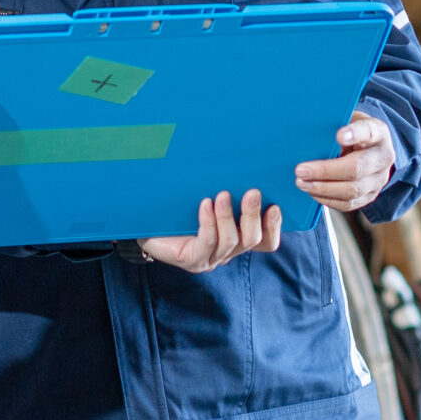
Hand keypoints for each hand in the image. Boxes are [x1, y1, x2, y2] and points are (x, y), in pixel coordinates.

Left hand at [140, 189, 280, 272]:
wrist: (145, 225)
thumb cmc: (179, 210)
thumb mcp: (206, 197)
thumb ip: (226, 188)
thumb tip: (241, 159)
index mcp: (236, 237)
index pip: (265, 241)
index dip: (273, 227)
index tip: (275, 205)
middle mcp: (227, 251)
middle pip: (252, 239)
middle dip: (254, 215)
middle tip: (253, 192)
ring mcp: (210, 258)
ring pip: (232, 241)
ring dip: (229, 216)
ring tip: (222, 195)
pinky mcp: (193, 260)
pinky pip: (208, 241)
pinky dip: (209, 222)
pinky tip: (205, 205)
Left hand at [294, 111, 395, 213]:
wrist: (372, 149)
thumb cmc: (354, 132)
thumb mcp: (348, 120)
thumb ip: (334, 125)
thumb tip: (310, 138)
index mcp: (378, 133)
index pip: (368, 131)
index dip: (354, 134)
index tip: (338, 136)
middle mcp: (382, 157)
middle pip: (357, 167)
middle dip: (325, 171)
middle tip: (301, 170)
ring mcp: (379, 179)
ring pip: (352, 190)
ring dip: (323, 188)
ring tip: (302, 183)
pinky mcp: (371, 195)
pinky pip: (349, 204)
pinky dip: (328, 199)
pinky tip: (313, 192)